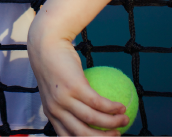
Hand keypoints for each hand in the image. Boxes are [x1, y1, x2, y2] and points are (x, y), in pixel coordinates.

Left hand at [28, 20, 128, 136]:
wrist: (46, 43)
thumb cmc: (54, 64)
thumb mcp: (56, 87)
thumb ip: (68, 101)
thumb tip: (89, 113)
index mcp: (50, 113)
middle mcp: (55, 110)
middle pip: (83, 134)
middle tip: (117, 134)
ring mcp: (64, 99)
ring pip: (93, 119)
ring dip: (113, 123)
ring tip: (125, 120)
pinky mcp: (74, 87)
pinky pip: (98, 102)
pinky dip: (112, 107)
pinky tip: (122, 106)